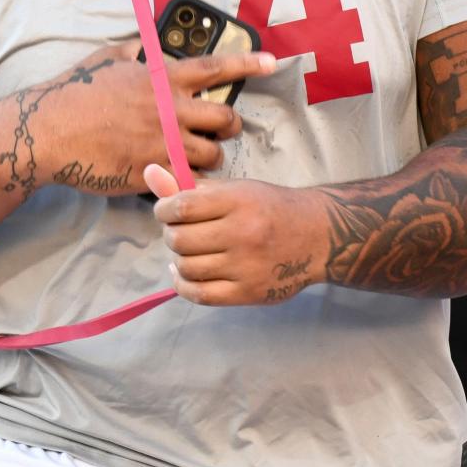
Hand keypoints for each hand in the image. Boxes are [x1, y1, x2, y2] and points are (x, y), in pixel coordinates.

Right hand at [32, 43, 275, 196]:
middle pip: (225, 120)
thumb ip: (133, 52)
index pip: (216, 68)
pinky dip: (189, 180)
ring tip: (198, 157)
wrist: (50, 131)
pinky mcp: (152, 171)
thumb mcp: (106, 59)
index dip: (248, 63)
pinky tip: (181, 179)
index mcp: (162, 79)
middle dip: (231, 127)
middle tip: (222, 130)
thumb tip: (143, 46)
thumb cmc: (74, 92)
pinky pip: (187, 179)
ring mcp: (162, 143)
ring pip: (212, 155)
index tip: (272, 62)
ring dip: (211, 157)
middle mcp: (169, 109)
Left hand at [145, 165, 321, 304]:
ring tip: (188, 250)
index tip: (165, 211)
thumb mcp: (235, 188)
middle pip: (180, 239)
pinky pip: (200, 295)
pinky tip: (183, 272)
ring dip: (179, 258)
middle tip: (180, 230)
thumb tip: (149, 172)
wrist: (317, 235)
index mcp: (238, 200)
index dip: (163, 209)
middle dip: (171, 234)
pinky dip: (183, 284)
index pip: (182, 207)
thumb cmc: (269, 207)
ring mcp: (246, 266)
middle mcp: (242, 233)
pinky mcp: (248, 293)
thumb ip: (191, 186)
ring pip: (187, 267)